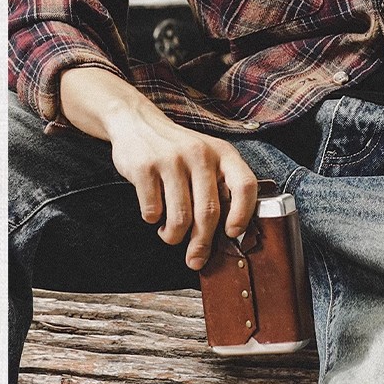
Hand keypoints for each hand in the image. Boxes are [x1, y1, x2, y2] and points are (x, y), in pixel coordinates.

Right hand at [107, 112, 258, 270]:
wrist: (139, 123)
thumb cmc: (180, 151)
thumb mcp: (208, 158)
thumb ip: (220, 186)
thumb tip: (228, 235)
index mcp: (223, 153)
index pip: (245, 185)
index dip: (242, 213)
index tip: (233, 233)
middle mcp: (201, 154)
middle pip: (209, 211)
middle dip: (202, 243)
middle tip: (195, 259)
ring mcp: (172, 160)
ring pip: (180, 218)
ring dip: (174, 236)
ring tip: (170, 233)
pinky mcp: (145, 168)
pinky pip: (152, 211)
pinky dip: (153, 221)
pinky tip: (155, 214)